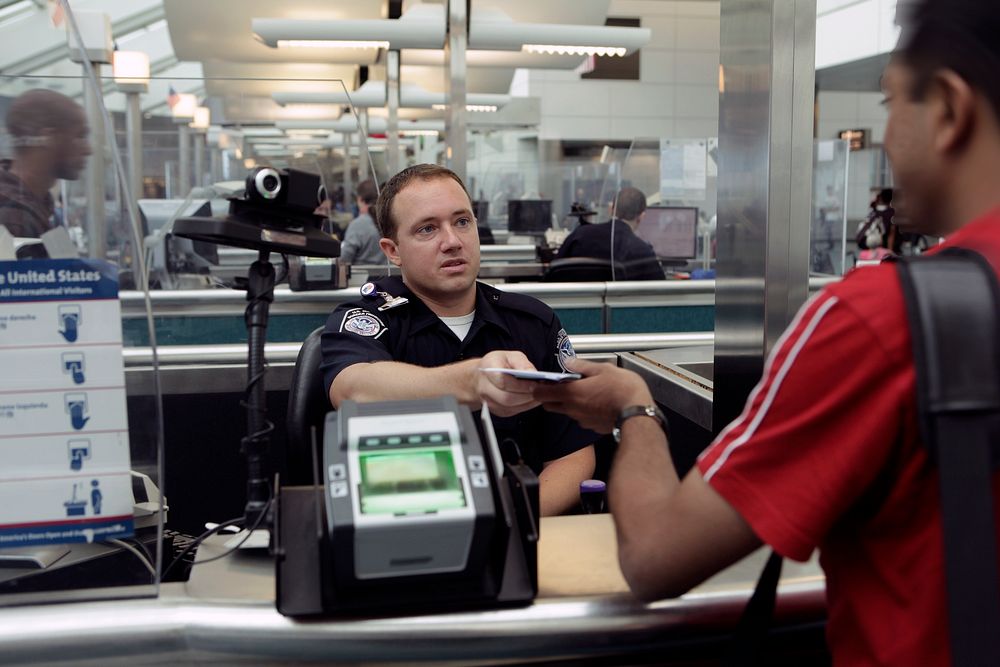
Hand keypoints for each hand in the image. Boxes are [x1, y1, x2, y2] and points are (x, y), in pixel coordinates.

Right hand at [475, 350, 540, 416]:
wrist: (480, 378)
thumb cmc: (496, 365)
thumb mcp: (510, 356)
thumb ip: (522, 363)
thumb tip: (533, 374)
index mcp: (488, 369)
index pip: (503, 381)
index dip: (521, 385)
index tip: (535, 383)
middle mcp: (484, 387)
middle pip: (506, 398)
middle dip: (527, 396)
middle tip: (540, 391)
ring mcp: (489, 401)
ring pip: (510, 407)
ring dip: (528, 402)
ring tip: (539, 394)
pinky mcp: (497, 410)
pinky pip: (513, 411)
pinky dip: (526, 406)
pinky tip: (532, 398)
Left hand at [532, 358, 652, 432]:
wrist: (638, 413)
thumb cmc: (623, 390)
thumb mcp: (603, 369)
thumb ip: (581, 366)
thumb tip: (568, 362)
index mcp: (571, 392)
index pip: (541, 393)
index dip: (539, 387)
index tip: (544, 381)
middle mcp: (572, 409)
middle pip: (549, 405)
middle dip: (550, 396)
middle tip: (561, 385)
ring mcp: (581, 420)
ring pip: (566, 411)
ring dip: (569, 402)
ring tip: (584, 391)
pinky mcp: (592, 426)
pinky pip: (581, 418)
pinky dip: (583, 410)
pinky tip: (595, 402)